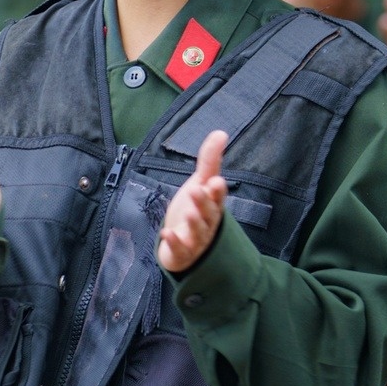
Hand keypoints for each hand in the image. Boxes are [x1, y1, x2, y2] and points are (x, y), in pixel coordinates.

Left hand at [158, 129, 227, 272]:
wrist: (184, 243)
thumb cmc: (194, 211)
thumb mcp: (200, 183)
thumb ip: (210, 161)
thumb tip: (221, 133)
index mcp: (213, 206)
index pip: (218, 198)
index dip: (217, 191)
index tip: (216, 181)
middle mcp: (207, 223)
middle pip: (208, 214)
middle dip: (204, 203)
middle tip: (198, 190)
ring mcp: (196, 240)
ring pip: (197, 232)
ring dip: (193, 223)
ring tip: (187, 212)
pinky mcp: (183, 252)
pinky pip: (180, 249)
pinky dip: (174, 243)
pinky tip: (166, 234)